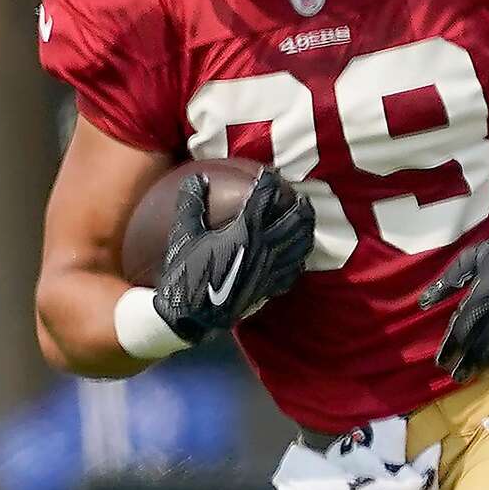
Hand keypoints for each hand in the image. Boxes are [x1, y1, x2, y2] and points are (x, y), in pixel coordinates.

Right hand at [153, 168, 314, 343]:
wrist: (193, 314)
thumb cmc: (187, 271)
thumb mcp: (184, 233)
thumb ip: (192, 203)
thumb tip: (198, 178)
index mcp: (245, 230)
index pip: (267, 196)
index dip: (270, 181)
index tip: (268, 176)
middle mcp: (266, 247)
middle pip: (297, 218)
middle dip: (298, 203)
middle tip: (293, 196)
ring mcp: (272, 268)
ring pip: (302, 243)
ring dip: (304, 228)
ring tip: (300, 220)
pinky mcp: (272, 286)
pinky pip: (295, 268)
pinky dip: (298, 256)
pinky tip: (293, 253)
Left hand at [419, 214, 488, 380]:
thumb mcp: (474, 256)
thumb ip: (449, 280)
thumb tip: (424, 302)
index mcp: (484, 294)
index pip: (462, 330)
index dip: (450, 348)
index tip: (441, 362)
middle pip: (480, 346)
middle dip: (466, 364)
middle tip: (456, 377)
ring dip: (485, 365)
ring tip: (474, 375)